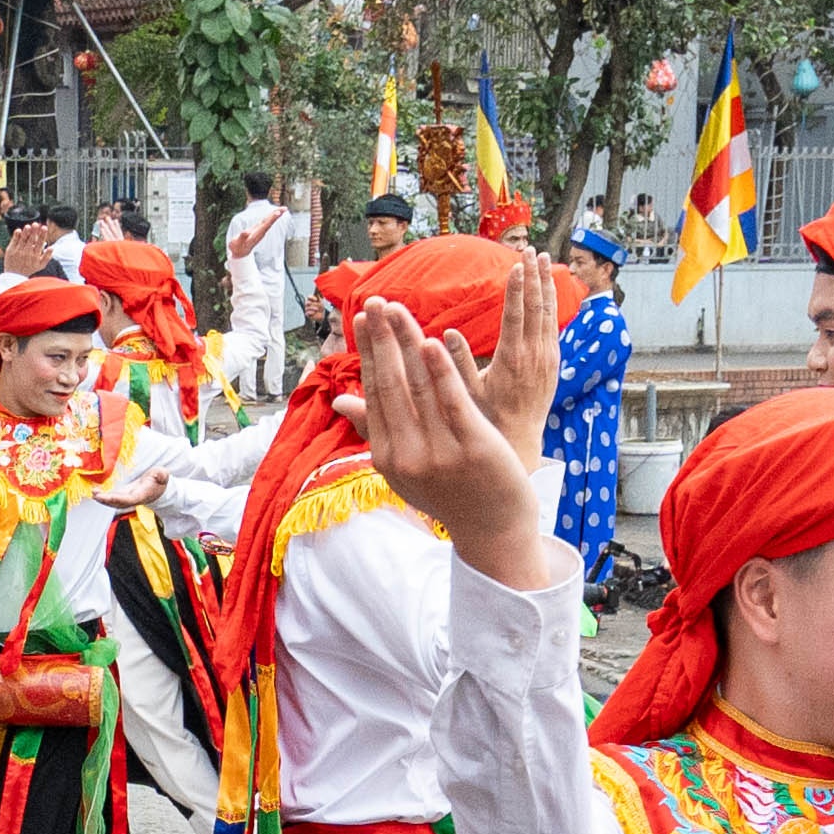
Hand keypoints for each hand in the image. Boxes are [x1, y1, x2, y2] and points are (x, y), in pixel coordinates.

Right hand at [357, 281, 557, 575]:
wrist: (494, 533)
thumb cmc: (451, 495)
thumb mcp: (406, 469)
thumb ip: (376, 431)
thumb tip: (339, 401)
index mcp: (387, 457)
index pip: (373, 393)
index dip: (368, 353)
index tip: (363, 318)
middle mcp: (407, 456)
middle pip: (391, 385)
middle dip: (382, 339)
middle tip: (375, 301)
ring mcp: (439, 454)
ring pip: (420, 387)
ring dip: (407, 344)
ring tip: (399, 309)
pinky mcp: (473, 449)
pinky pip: (453, 402)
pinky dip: (442, 371)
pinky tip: (433, 341)